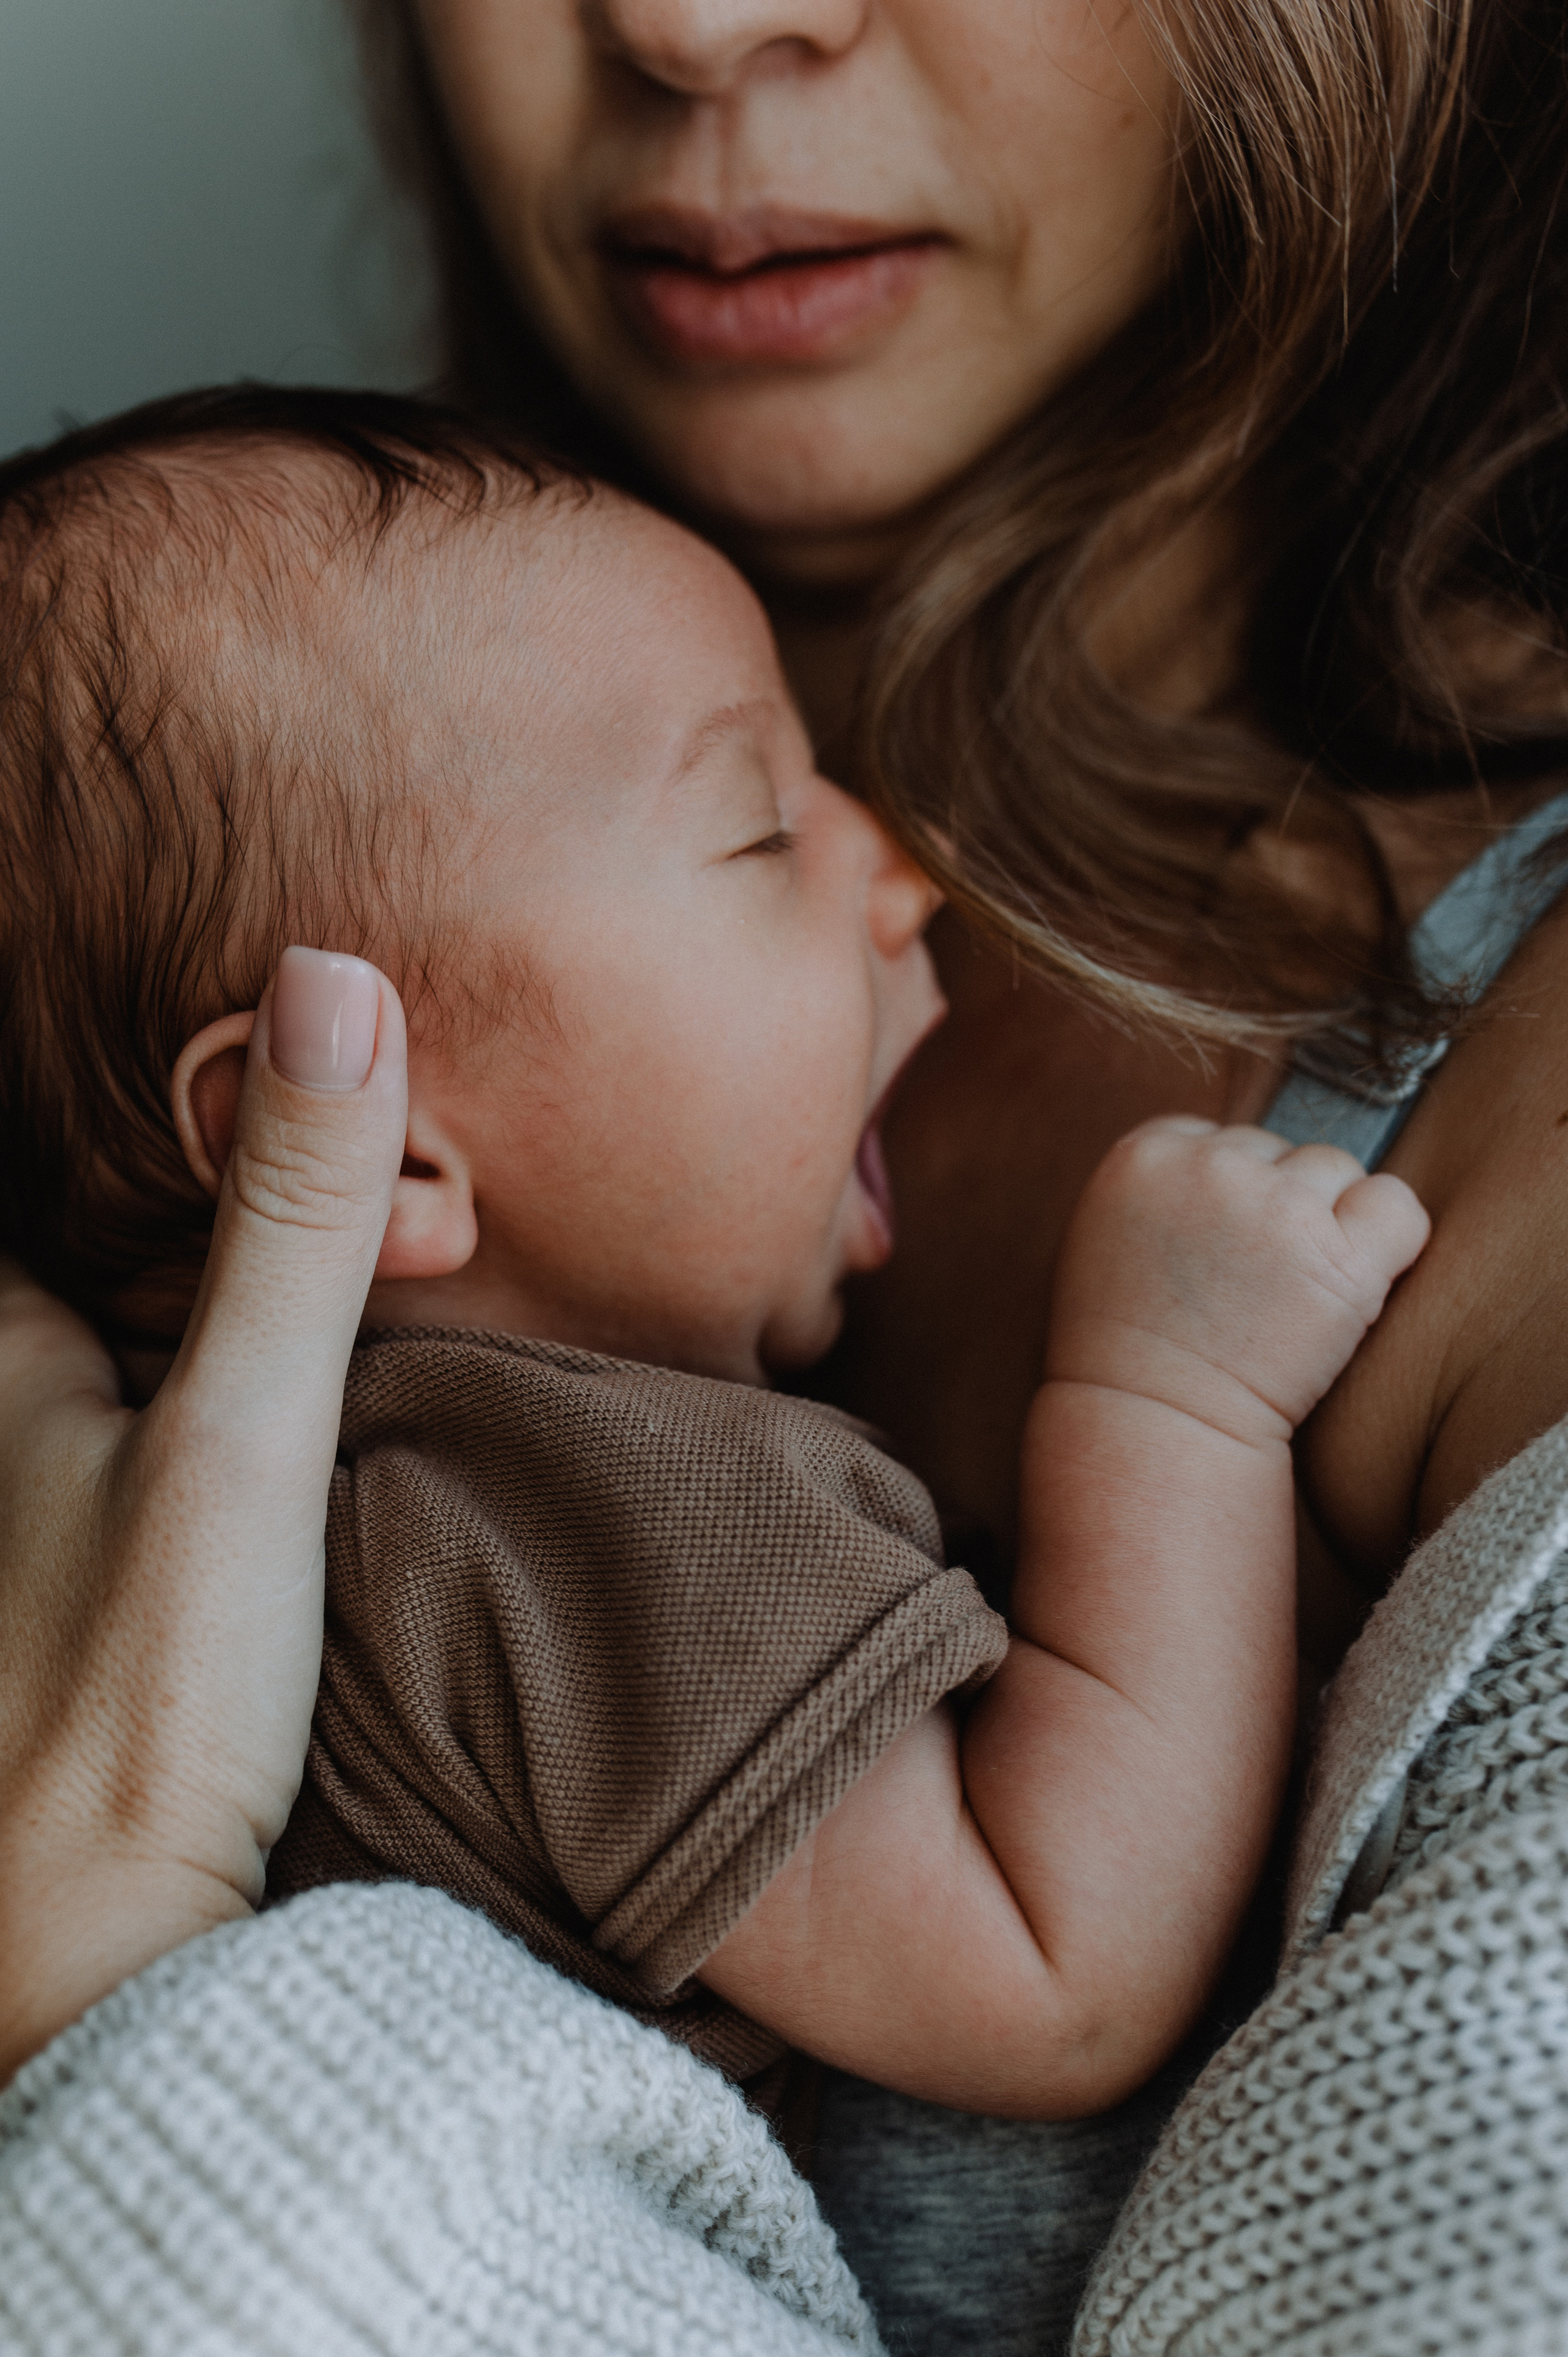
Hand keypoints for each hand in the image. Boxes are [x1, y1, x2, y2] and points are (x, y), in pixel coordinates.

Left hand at [0, 949, 406, 2082]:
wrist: (110, 1983)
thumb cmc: (135, 1710)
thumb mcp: (240, 1440)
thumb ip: (295, 1228)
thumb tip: (330, 976)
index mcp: (0, 1373)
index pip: (47, 1190)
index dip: (123, 1113)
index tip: (176, 1033)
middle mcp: (0, 1445)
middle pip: (76, 1275)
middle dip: (161, 1208)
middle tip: (275, 1112)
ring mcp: (39, 1541)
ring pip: (104, 1374)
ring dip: (174, 1308)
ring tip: (282, 1245)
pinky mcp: (93, 1623)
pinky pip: (129, 1464)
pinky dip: (185, 1410)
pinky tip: (261, 1422)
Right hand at [1045, 1118, 1430, 1446]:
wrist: (1154, 1426)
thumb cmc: (1127, 1350)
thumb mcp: (1110, 1236)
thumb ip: (1164, 1186)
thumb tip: (1240, 1163)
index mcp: (1143, 1155)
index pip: (1218, 1133)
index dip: (1230, 1193)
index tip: (1221, 1250)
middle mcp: (1209, 1166)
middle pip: (1280, 1151)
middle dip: (1278, 1207)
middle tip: (1254, 1284)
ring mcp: (1277, 1207)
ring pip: (1337, 1172)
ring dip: (1329, 1224)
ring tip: (1292, 1295)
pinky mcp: (1340, 1259)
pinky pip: (1398, 1208)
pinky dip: (1391, 1242)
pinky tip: (1354, 1287)